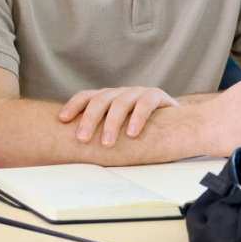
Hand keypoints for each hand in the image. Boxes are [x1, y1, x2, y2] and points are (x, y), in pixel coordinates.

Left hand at [58, 86, 178, 145]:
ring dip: (112, 123)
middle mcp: (120, 92)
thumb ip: (100, 130)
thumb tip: (71, 149)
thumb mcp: (118, 127)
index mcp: (107, 97)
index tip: (62, 119)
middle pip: (100, 100)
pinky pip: (145, 104)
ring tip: (107, 142)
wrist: (178, 120)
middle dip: (89, 119)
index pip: (86, 96)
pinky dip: (138, 118)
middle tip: (81, 139)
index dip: (73, 105)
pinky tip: (132, 134)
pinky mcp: (157, 95)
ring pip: (121, 102)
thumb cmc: (140, 128)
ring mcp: (138, 92)